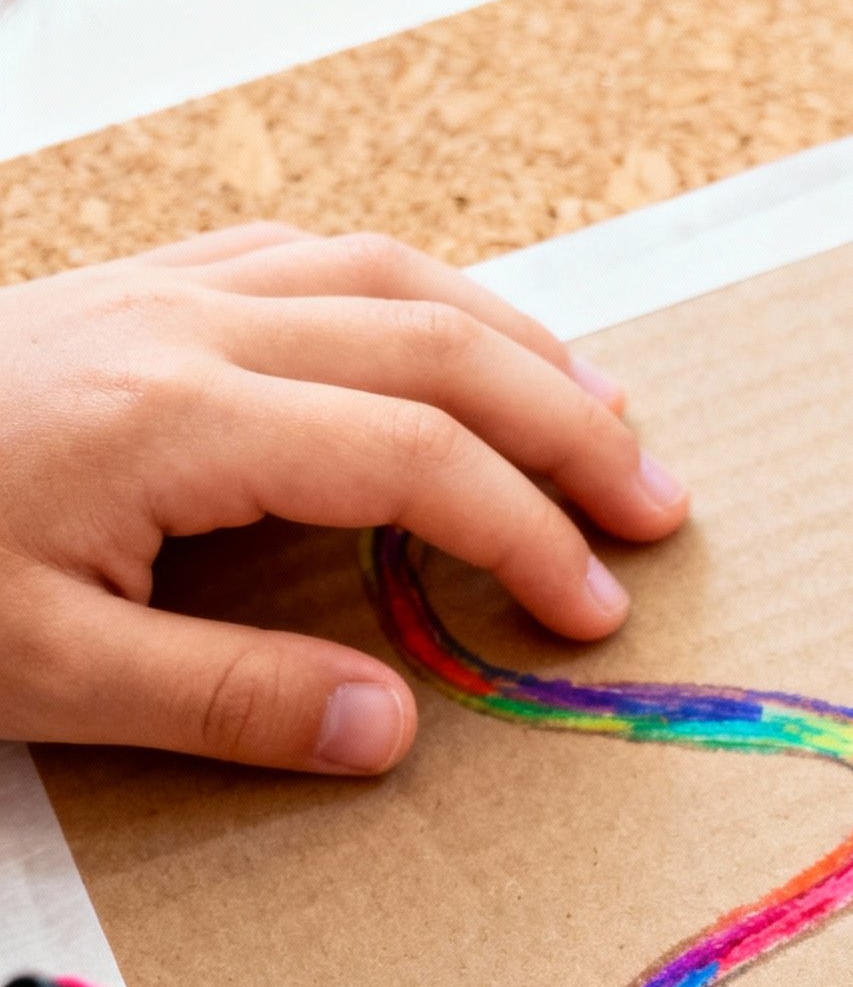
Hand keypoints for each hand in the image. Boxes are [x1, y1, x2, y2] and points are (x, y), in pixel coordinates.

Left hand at [0, 221, 687, 770]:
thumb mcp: (46, 675)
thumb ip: (229, 703)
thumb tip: (391, 729)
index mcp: (177, 421)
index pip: (414, 458)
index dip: (527, 534)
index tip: (592, 612)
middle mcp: (191, 327)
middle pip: (437, 342)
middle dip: (568, 425)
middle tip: (657, 508)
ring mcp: (167, 289)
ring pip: (391, 278)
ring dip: (516, 342)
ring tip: (603, 416)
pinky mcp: (141, 288)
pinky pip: (319, 258)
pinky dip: (420, 298)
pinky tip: (453, 341)